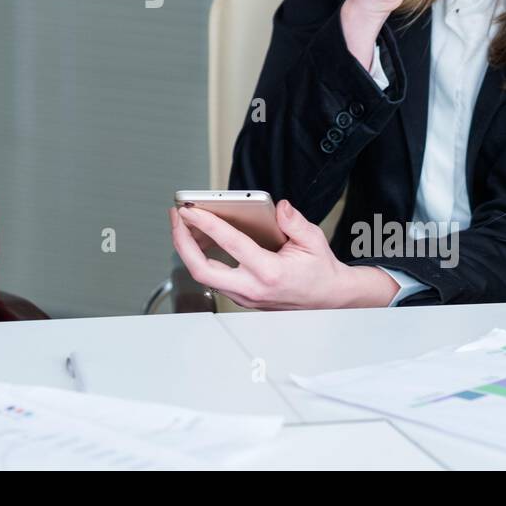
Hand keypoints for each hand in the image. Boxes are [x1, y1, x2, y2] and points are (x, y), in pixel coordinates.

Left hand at [170, 200, 397, 309]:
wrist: (328, 299)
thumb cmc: (320, 271)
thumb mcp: (313, 240)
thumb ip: (293, 221)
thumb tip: (277, 206)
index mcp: (269, 272)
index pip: (230, 245)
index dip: (206, 224)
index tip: (190, 210)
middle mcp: (252, 288)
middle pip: (201, 270)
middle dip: (182, 242)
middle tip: (176, 217)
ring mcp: (244, 296)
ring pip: (204, 276)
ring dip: (188, 250)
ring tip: (182, 224)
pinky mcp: (241, 297)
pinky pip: (213, 278)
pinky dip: (201, 257)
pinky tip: (199, 239)